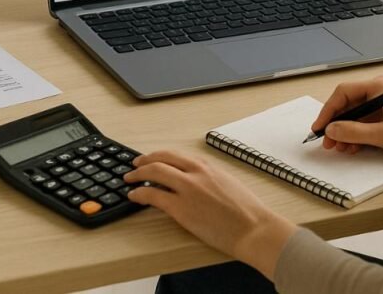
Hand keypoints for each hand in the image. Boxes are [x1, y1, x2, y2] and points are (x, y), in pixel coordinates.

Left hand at [124, 150, 296, 278]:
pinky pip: (153, 196)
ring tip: (129, 179)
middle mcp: (196, 173)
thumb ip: (209, 178)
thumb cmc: (247, 211)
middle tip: (134, 166)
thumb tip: (195, 181)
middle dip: (144, 161)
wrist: (254, 228)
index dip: (159, 156)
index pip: (176, 155)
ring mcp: (188, 189)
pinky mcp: (181, 208)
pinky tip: (134, 196)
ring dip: (138, 175)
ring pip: (154, 173)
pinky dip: (140, 194)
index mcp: (208, 167)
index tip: (151, 159)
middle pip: (162, 159)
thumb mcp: (227, 183)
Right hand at [313, 73, 382, 156]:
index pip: (344, 92)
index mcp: (381, 86)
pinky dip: (357, 133)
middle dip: (337, 124)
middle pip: (349, 103)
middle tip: (328, 142)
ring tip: (340, 148)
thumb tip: (332, 131)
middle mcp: (381, 89)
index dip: (329, 111)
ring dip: (346, 131)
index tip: (320, 127)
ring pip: (356, 114)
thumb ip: (355, 132)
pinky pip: (366, 121)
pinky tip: (352, 146)